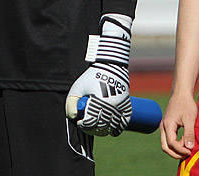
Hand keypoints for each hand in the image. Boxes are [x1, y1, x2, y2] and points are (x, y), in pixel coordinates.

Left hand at [66, 14, 132, 136]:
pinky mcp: (127, 105)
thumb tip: (75, 117)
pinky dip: (118, 128)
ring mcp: (120, 105)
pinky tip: (111, 131)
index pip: (90, 121)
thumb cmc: (90, 78)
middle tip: (88, 127)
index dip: (84, 125)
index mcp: (98, 99)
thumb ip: (71, 103)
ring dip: (104, 131)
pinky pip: (124, 122)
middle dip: (93, 129)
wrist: (110, 67)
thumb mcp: (77, 88)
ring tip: (98, 128)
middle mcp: (111, 104)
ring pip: (113, 126)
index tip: (80, 123)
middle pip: (102, 126)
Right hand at [160, 93, 196, 158]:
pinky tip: (185, 141)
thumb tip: (189, 148)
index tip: (190, 151)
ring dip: (176, 149)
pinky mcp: (167, 126)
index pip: (171, 143)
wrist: (181, 93)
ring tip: (187, 147)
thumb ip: (189, 134)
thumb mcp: (190, 119)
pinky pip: (168, 139)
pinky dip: (175, 144)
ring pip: (166, 143)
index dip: (181, 150)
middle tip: (187, 154)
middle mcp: (163, 127)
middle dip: (175, 154)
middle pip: (165, 146)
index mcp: (167, 125)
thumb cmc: (186, 104)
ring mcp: (164, 126)